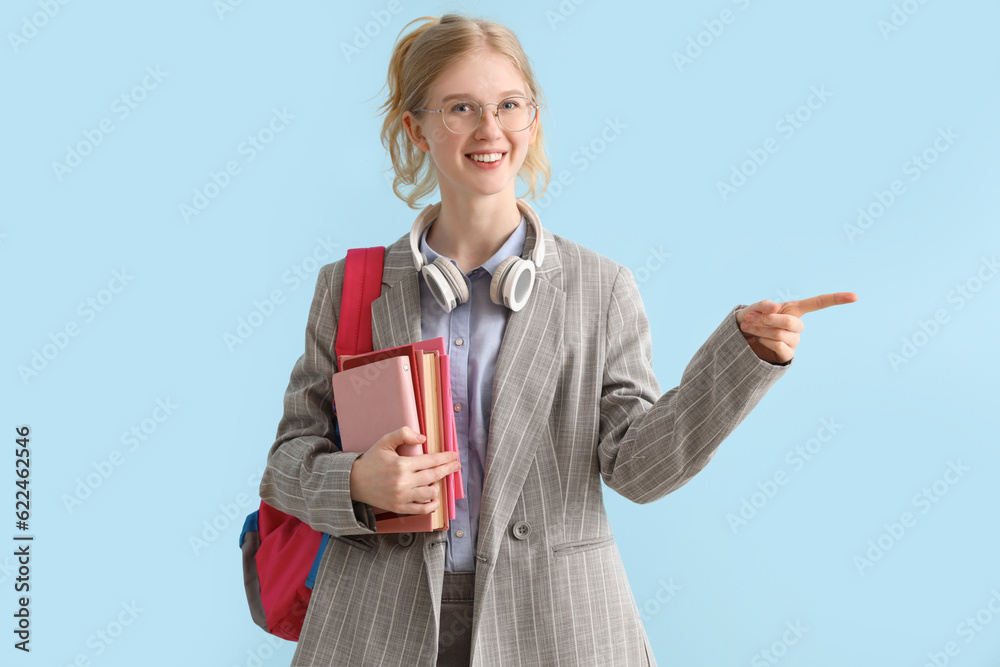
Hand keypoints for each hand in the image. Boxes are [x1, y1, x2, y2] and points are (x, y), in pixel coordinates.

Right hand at [348, 426, 460, 514]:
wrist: (354, 482)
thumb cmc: (371, 460)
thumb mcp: (384, 442)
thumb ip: (403, 434)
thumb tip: (423, 438)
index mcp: (401, 465)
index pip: (431, 461)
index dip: (445, 458)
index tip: (454, 456)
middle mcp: (403, 482)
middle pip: (434, 476)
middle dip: (448, 469)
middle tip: (456, 465)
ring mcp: (402, 497)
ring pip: (430, 494)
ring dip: (438, 486)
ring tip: (439, 479)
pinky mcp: (399, 508)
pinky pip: (422, 509)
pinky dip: (432, 505)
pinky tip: (434, 498)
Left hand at [736, 292, 857, 364]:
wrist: (741, 339)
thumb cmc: (750, 319)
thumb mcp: (754, 308)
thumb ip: (763, 305)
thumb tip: (775, 308)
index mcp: (795, 310)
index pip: (819, 303)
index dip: (836, 299)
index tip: (855, 296)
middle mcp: (797, 326)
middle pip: (790, 323)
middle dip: (768, 320)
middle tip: (750, 318)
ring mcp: (794, 341)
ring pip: (780, 334)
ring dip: (760, 329)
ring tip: (747, 326)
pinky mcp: (787, 355)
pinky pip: (778, 346)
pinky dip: (764, 340)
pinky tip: (757, 339)